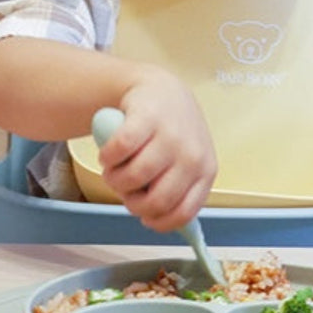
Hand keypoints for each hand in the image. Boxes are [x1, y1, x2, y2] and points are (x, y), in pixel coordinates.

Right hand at [97, 66, 217, 232]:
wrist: (160, 89)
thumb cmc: (170, 135)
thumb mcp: (185, 164)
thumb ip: (177, 191)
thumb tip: (157, 221)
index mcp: (205, 172)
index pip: (183, 214)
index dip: (157, 222)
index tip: (144, 217)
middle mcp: (192, 155)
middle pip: (156, 201)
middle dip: (132, 203)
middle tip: (125, 191)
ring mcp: (170, 135)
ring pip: (134, 177)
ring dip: (114, 180)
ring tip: (113, 171)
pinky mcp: (146, 117)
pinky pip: (119, 150)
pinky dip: (107, 158)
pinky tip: (108, 154)